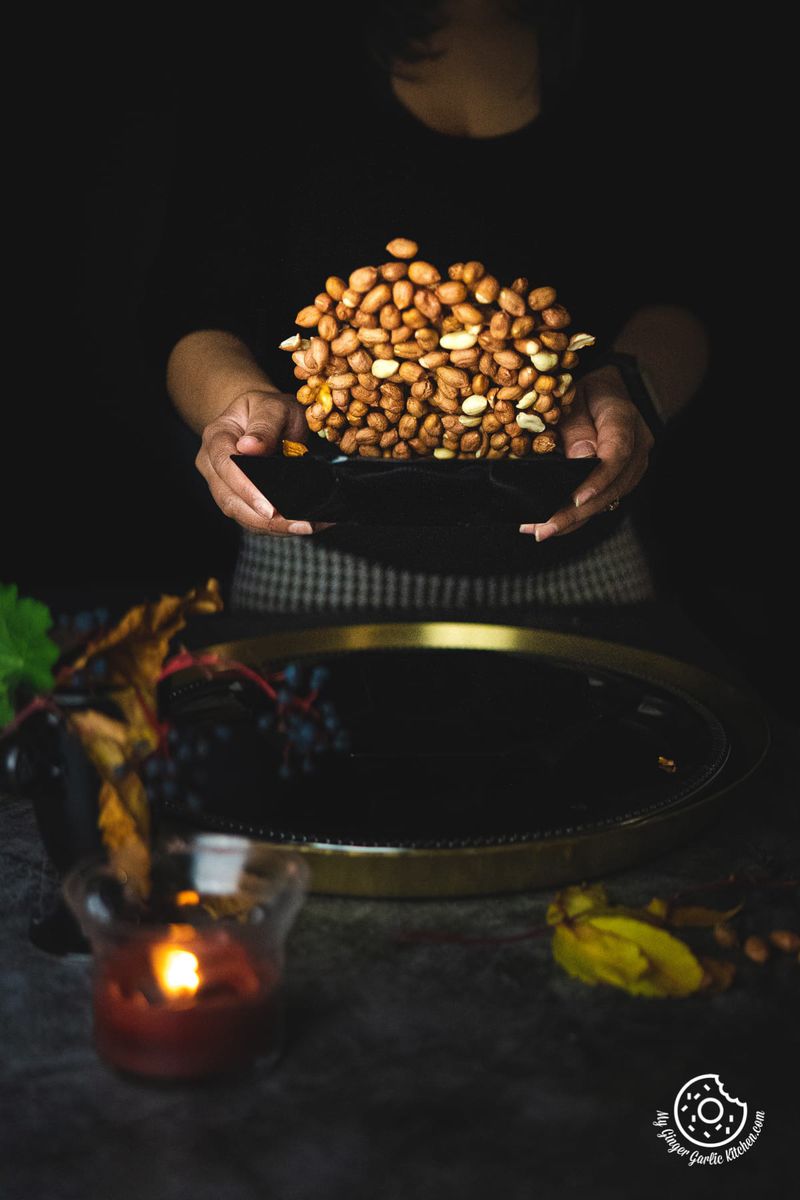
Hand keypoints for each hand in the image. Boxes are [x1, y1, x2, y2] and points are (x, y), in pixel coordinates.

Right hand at [195, 389, 333, 535]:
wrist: (264, 417)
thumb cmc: (269, 410)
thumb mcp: (273, 407)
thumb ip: (265, 425)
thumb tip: (249, 447)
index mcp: (216, 437)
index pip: (226, 466)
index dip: (246, 489)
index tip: (270, 508)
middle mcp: (212, 464)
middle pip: (229, 499)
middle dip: (265, 519)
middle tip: (301, 524)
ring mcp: (222, 485)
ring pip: (241, 515)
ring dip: (274, 527)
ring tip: (307, 527)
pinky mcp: (238, 499)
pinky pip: (253, 519)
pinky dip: (278, 527)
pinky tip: (303, 525)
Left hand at [519, 366, 653, 539]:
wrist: (606, 390)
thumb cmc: (585, 391)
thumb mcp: (573, 397)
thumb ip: (575, 426)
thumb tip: (582, 459)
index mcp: (624, 419)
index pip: (617, 454)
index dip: (597, 480)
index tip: (575, 500)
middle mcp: (637, 445)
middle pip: (613, 486)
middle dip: (578, 512)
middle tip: (544, 528)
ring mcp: (634, 464)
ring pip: (610, 499)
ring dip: (575, 519)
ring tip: (541, 530)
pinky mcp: (623, 478)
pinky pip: (605, 500)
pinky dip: (579, 515)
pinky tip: (554, 524)